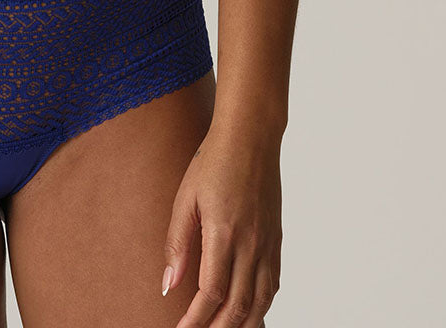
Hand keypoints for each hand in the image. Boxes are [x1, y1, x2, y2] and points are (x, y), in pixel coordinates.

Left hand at [161, 128, 281, 326]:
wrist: (251, 137)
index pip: (211, 294)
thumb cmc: (214, 161)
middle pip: (238, 307)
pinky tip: (248, 312)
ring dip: (241, 325)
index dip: (195, 320)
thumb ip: (177, 243)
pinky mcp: (276, 240)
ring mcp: (268, 244)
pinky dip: (261, 306)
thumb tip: (168, 285)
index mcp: (224, 233)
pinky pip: (272, 285)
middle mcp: (251, 244)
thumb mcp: (185, 198)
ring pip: (260, 302)